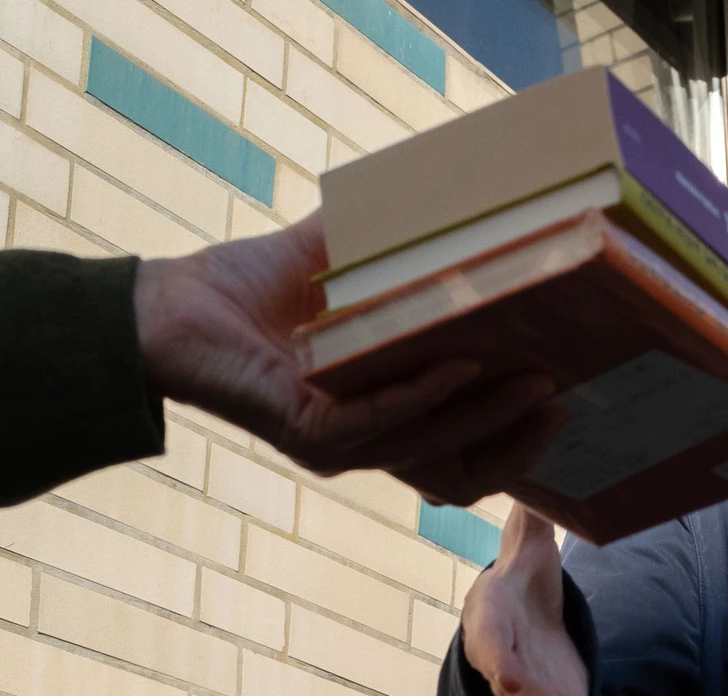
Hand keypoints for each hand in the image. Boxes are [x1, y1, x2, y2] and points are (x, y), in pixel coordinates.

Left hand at [135, 215, 563, 502]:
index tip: (560, 395)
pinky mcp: (309, 433)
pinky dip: (425, 394)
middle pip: (463, 469)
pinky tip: (460, 364)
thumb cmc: (239, 293)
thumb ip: (386, 246)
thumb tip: (448, 194)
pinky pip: (382, 420)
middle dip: (519, 442)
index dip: (514, 436)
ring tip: (534, 381)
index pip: (463, 449)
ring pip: (433, 444)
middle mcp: (363, 442)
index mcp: (377, 415)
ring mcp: (337, 446)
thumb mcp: (333, 266)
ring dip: (488, 414)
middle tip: (564, 398)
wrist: (163, 309)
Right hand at [460, 509, 613, 695]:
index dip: (495, 654)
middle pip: (512, 682)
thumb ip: (531, 517)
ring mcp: (529, 690)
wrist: (525, 620)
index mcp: (491, 615)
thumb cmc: (522, 577)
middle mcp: (504, 659)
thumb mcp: (526, 543)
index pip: (489, 635)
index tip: (502, 672)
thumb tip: (536, 481)